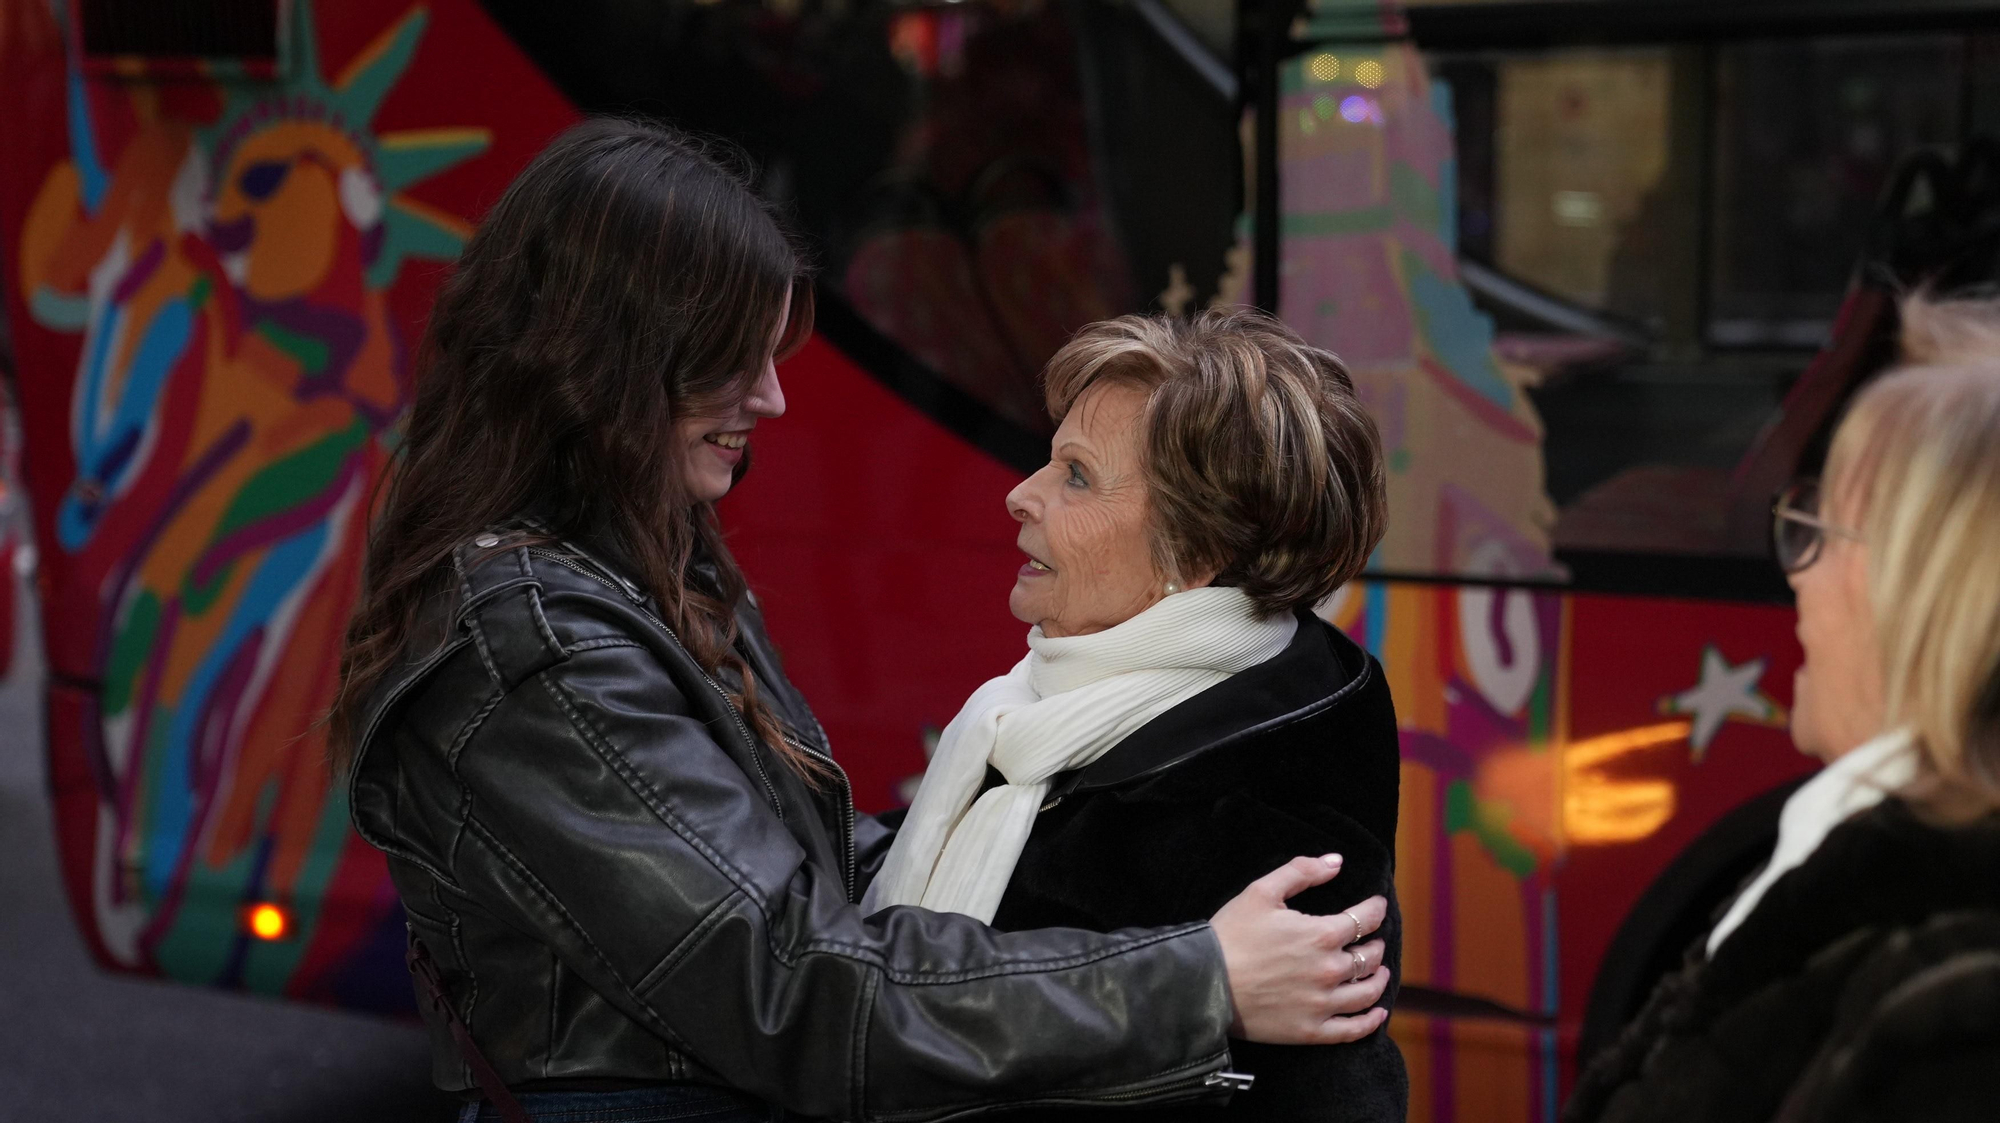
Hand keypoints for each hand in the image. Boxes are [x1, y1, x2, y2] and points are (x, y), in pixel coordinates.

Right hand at [1209, 855, 1390, 1044]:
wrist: (1203, 983)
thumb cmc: (1231, 935)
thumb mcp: (1261, 891)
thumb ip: (1301, 871)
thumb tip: (1336, 862)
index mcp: (1321, 934)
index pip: (1365, 919)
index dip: (1375, 909)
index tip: (1377, 905)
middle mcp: (1329, 970)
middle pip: (1369, 957)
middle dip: (1375, 944)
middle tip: (1372, 940)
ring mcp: (1322, 1004)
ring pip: (1367, 992)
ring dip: (1379, 979)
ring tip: (1380, 972)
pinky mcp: (1311, 1031)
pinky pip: (1353, 1029)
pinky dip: (1371, 1021)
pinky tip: (1377, 1012)